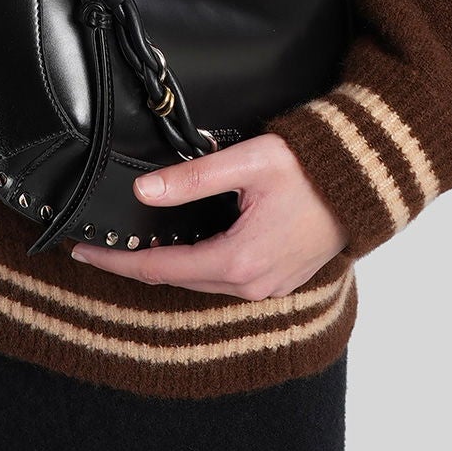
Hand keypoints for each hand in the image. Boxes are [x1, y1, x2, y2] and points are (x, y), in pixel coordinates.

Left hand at [68, 132, 347, 297]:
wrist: (366, 182)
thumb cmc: (314, 169)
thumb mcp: (249, 163)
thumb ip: (193, 178)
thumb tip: (145, 190)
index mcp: (239, 261)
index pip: (160, 268)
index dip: (117, 260)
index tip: (84, 252)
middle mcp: (252, 285)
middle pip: (177, 280)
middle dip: (136, 263)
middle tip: (99, 246)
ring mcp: (268, 288)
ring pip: (201, 282)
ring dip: (167, 266)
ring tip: (132, 246)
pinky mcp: (278, 280)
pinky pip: (225, 281)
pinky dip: (197, 266)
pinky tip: (182, 247)